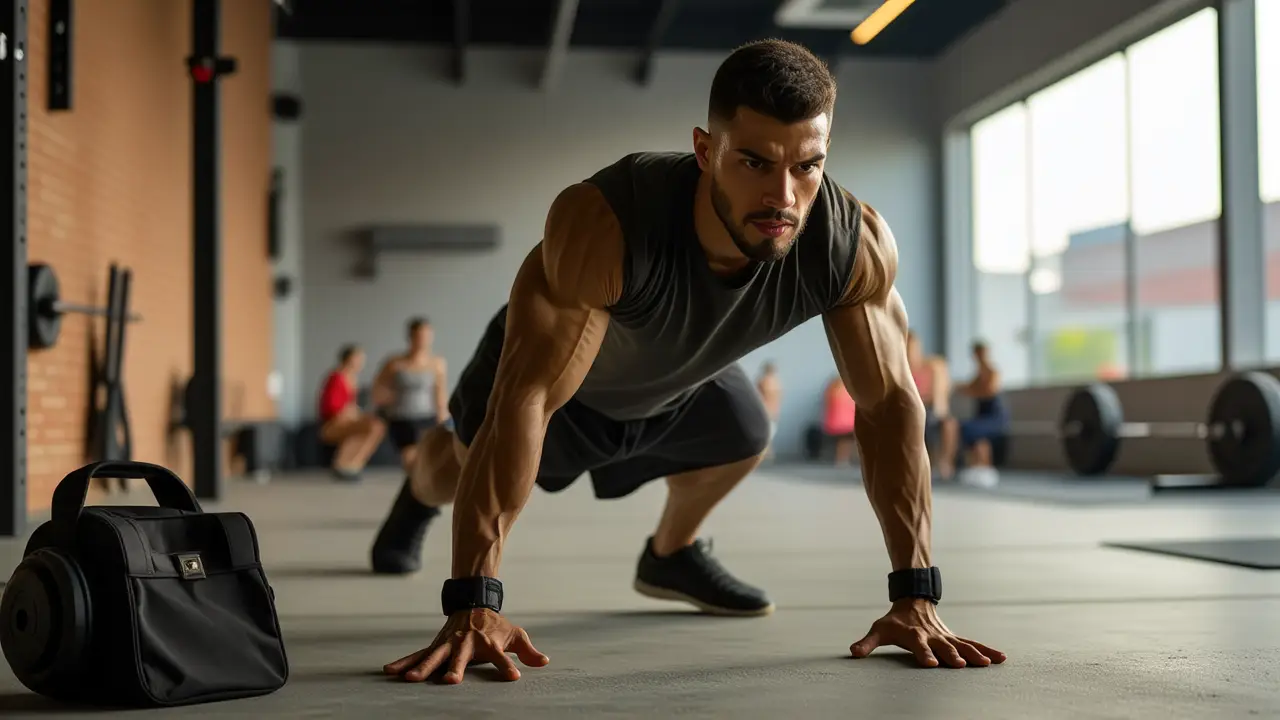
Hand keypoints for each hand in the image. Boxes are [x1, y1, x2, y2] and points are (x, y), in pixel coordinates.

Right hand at [383, 609, 548, 683]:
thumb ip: (528, 651)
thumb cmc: (495, 625)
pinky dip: (404, 662)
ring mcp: (449, 644)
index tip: (514, 676)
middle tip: (451, 681)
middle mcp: (467, 643)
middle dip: (456, 668)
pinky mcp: (436, 645)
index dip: (507, 666)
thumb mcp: (515, 635)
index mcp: (488, 642)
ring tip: (412, 679)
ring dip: (423, 667)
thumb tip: (545, 662)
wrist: (474, 603)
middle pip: (461, 657)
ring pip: (434, 656)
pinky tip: (389, 671)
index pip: (501, 656)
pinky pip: (417, 654)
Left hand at [850, 599, 1005, 667]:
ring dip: (974, 654)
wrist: (913, 601)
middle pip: (943, 646)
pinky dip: (986, 649)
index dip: (924, 654)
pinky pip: (973, 643)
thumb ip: (867, 643)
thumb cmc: (895, 620)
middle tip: (960, 664)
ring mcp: (946, 636)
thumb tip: (852, 653)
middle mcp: (932, 636)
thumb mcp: (879, 629)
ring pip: (962, 645)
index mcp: (914, 635)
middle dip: (951, 655)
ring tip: (987, 664)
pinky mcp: (955, 637)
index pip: (919, 646)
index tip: (930, 663)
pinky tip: (1000, 658)